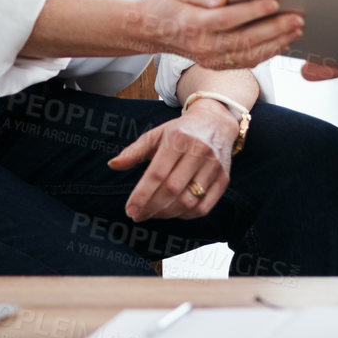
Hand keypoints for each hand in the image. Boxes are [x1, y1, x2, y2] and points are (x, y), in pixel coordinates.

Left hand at [107, 100, 237, 220]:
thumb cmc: (180, 131)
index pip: (157, 173)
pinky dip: (186, 215)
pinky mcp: (224, 179)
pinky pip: (204, 207)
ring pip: (189, 201)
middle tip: (138, 215)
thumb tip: (112, 165)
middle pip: (172, 189)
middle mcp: (198, 152)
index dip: (142, 195)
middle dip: (152, 207)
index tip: (130, 210)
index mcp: (178, 139)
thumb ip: (134, 151)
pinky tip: (173, 212)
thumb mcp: (156, 135)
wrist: (215, 122)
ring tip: (153, 214)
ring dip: (167, 213)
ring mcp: (214, 166)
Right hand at [125, 0, 301, 69]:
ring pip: (249, 54)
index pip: (229, 18)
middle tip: (297, 18)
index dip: (253, 11)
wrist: (153, 31)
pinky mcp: (216, 64)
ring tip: (296, 30)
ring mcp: (210, 58)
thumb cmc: (170, 6)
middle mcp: (203, 45)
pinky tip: (282, 43)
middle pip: (245, 39)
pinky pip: (246, 62)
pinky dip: (267, 53)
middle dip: (275, 29)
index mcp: (194, 23)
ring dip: (276, 43)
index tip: (275, 2)